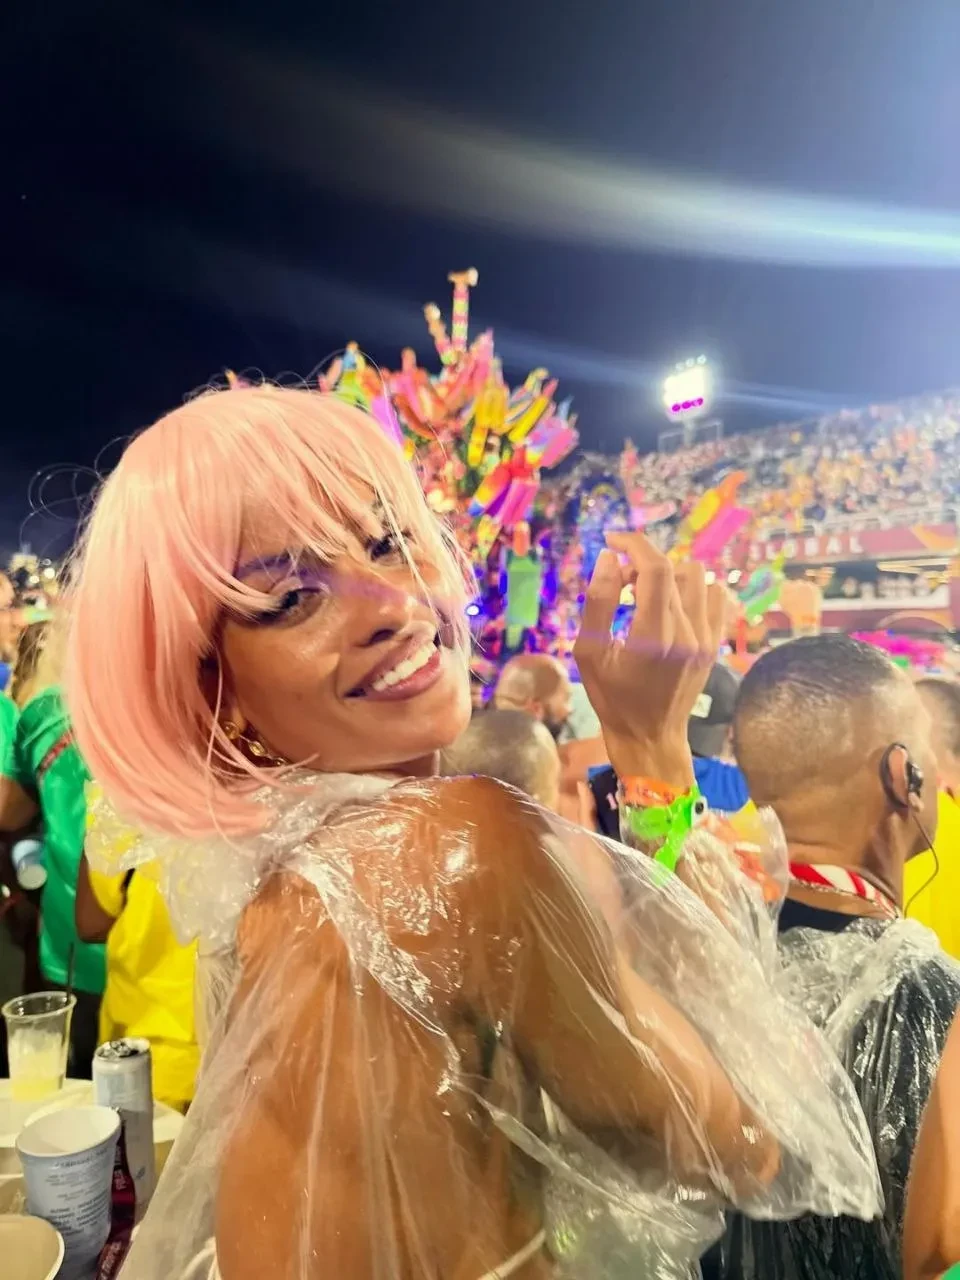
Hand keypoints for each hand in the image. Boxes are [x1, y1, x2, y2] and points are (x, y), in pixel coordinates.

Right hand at [573, 533, 724, 786]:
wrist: (651, 736)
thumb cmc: (612, 697)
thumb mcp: (589, 653)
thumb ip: (598, 601)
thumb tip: (610, 558)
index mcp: (653, 635)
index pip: (655, 567)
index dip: (633, 544)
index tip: (612, 542)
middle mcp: (686, 632)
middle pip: (673, 568)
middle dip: (642, 564)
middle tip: (621, 584)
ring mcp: (706, 638)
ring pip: (697, 576)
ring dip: (669, 575)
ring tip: (646, 596)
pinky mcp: (714, 643)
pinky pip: (715, 595)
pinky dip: (693, 590)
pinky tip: (673, 606)